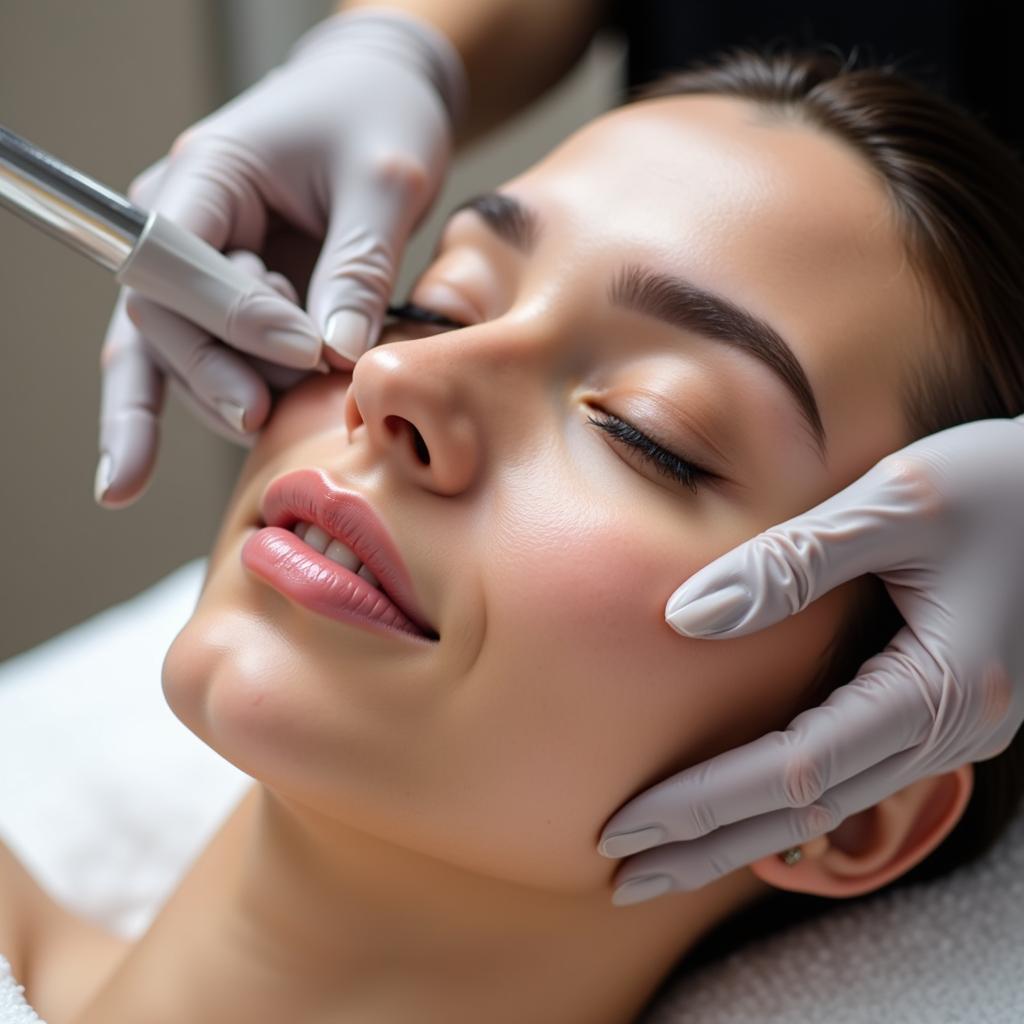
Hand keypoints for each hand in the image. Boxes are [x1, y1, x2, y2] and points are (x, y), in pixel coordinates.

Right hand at [96, 9, 465, 506]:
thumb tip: (334, 353)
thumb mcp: (386, 180)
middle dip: (213, 376)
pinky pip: (199, 365)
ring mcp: (197, 270)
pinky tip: (194, 454)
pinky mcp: (225, 304)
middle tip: (267, 416)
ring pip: (172, 357)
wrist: (377, 101)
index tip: (304, 348)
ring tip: (284, 415)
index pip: (176, 259)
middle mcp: (181, 225)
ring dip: (224, 395)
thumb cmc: (378, 118)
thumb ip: (359, 265)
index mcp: (206, 176)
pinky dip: (219, 402)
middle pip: (158, 322)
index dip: (230, 316)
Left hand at [598, 416, 1023, 903]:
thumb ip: (792, 562)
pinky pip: (852, 775)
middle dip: (710, 846)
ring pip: (830, 804)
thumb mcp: (898, 503)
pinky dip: (785, 800)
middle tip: (622, 876)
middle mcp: (953, 730)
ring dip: (741, 833)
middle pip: (809, 812)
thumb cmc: (1003, 483)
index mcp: (943, 688)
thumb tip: (685, 617)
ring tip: (663, 855)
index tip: (626, 824)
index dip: (707, 801)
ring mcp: (951, 730)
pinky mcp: (941, 711)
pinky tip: (740, 805)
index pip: (798, 770)